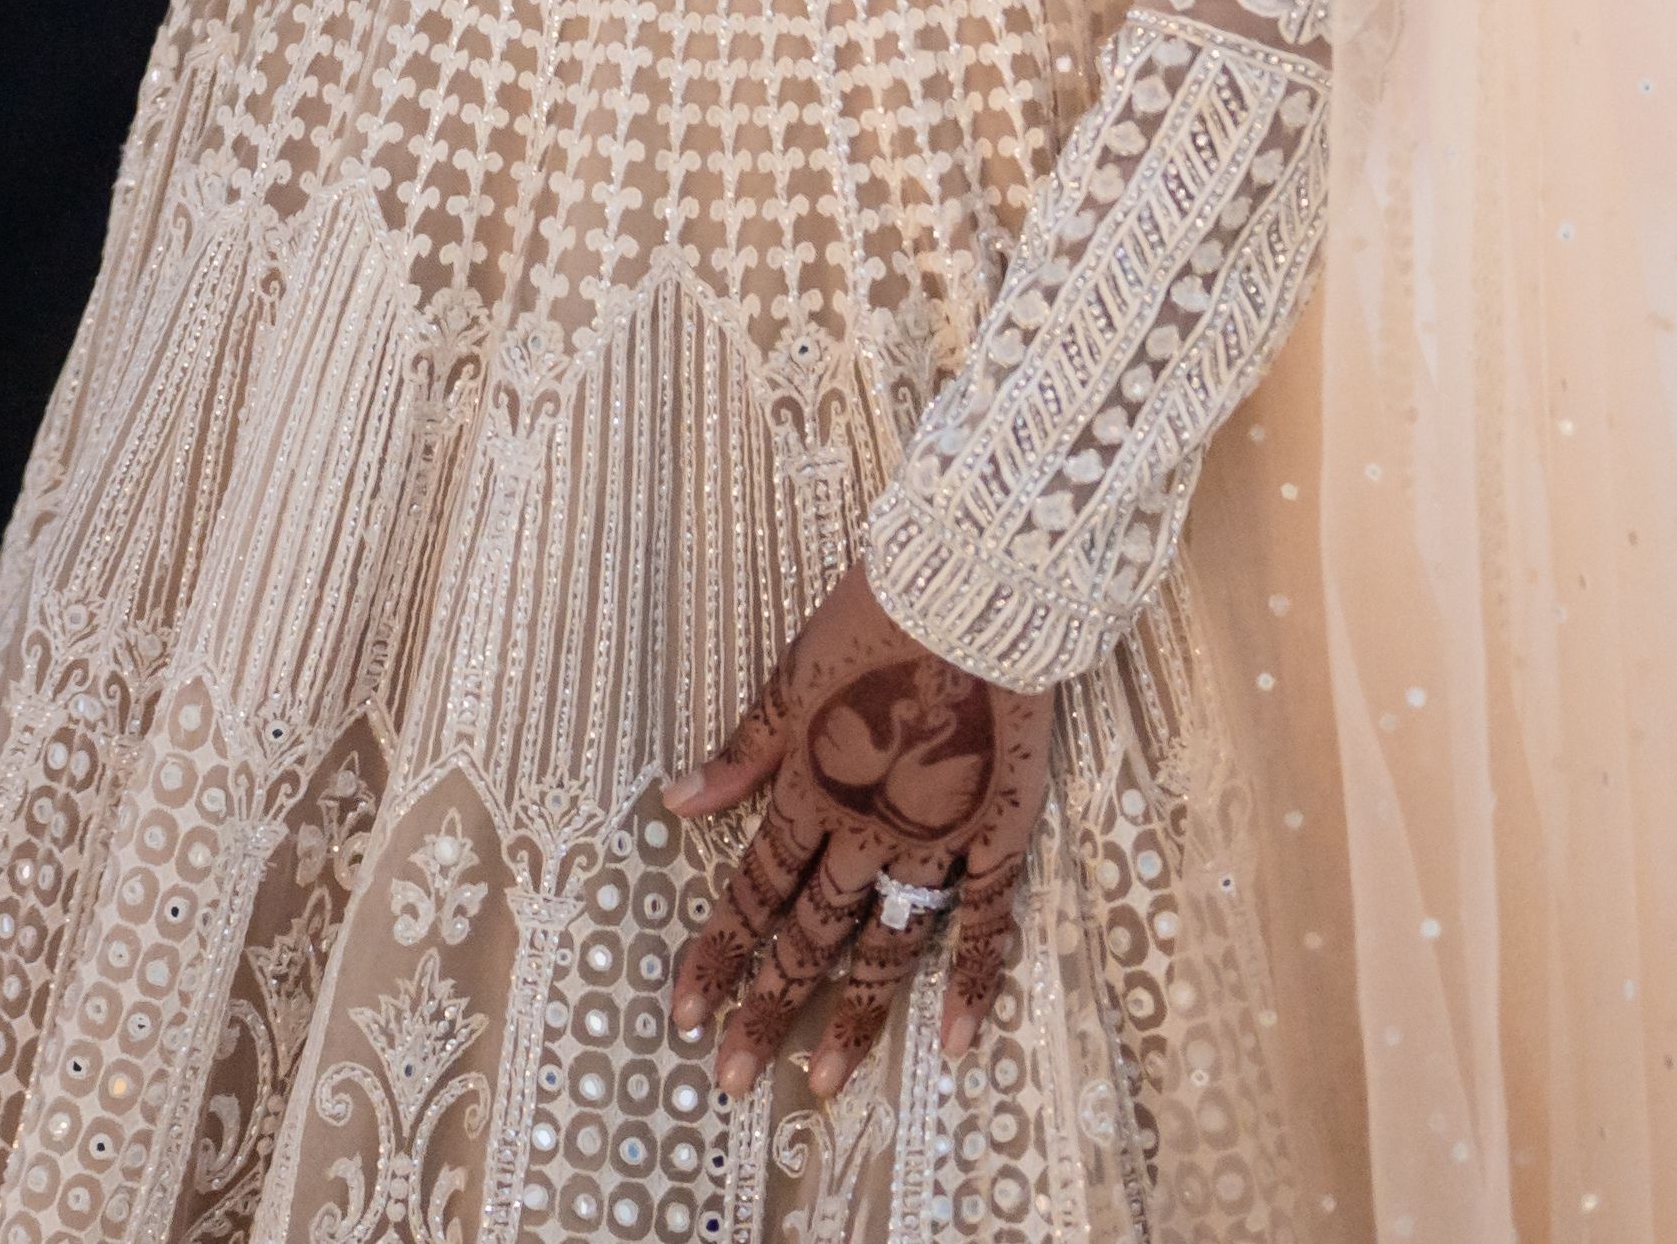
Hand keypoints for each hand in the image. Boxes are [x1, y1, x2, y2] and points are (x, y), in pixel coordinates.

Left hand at [658, 556, 1043, 1107]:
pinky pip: (987, 923)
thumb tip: (677, 802)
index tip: (682, 1013)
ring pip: (888, 947)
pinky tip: (954, 1043)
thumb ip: (744, 750)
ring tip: (823, 1084)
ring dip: (853, 1017)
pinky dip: (972, 983)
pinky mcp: (999, 835)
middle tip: (729, 1077)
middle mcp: (868, 830)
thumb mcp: (791, 674)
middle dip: (767, 1007)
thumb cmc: (876, 617)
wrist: (976, 591)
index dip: (717, 952)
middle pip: (810, 936)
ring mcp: (937, 841)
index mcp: (811, 788)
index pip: (753, 891)